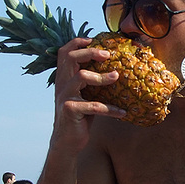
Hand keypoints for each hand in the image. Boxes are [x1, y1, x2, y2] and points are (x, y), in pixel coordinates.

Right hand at [51, 38, 125, 153]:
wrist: (67, 142)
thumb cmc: (80, 118)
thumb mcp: (84, 97)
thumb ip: (92, 83)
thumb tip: (116, 71)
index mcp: (64, 78)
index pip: (64, 52)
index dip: (77, 42)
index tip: (94, 41)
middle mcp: (61, 84)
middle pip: (70, 58)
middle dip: (90, 52)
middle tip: (108, 55)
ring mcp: (64, 97)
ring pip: (81, 77)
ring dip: (102, 77)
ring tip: (117, 77)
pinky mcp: (70, 111)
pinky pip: (94, 105)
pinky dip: (110, 109)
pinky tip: (122, 112)